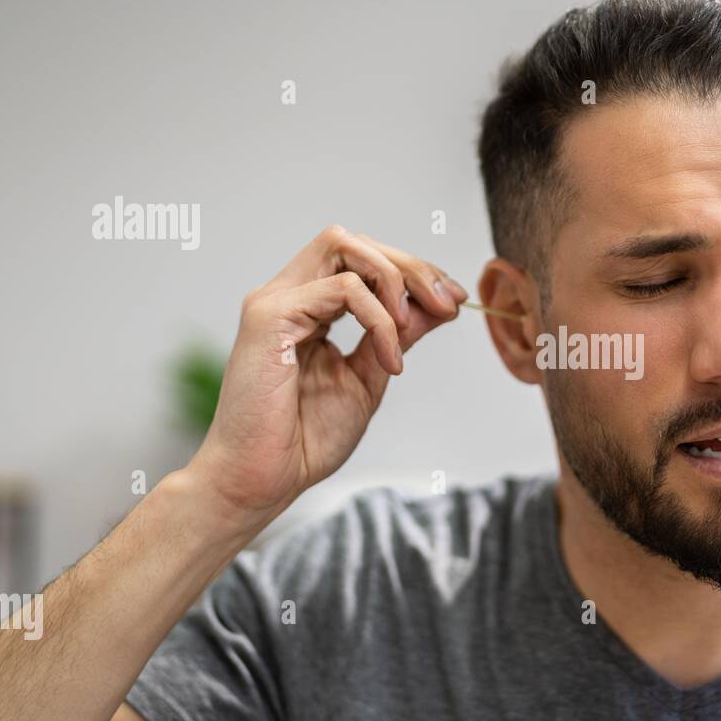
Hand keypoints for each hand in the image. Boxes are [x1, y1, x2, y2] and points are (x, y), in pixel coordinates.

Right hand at [185, 224, 466, 526]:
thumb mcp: (369, 376)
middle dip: (411, 267)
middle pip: (354, 242)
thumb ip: (398, 336)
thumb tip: (439, 306)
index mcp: (307, 308)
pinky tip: (389, 359)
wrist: (265, 479)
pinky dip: (378, 320)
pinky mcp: (269, 316)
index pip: (361, 260)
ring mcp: (275, 301)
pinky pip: (342, 290)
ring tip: (410, 332)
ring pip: (344, 246)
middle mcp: (288, 295)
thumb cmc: (305, 438)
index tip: (454, 300)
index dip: (413, 271)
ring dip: (395, 282)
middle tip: (448, 303)